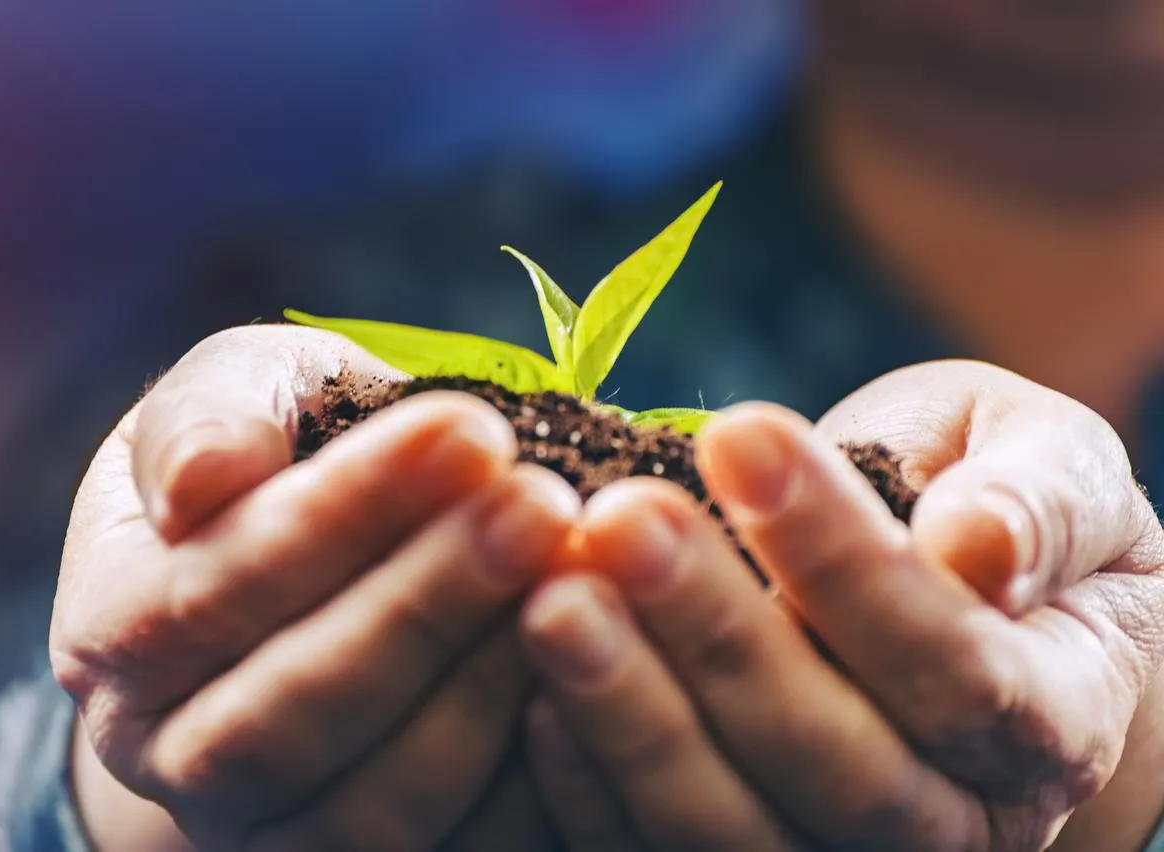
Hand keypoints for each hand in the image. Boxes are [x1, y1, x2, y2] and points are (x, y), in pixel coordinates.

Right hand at [51, 325, 577, 851]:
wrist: (305, 568)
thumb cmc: (275, 454)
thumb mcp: (237, 397)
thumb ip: (209, 416)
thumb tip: (206, 475)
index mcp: (115, 629)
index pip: (210, 589)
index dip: (343, 513)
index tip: (472, 430)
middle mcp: (170, 753)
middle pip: (288, 712)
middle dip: (424, 603)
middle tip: (541, 505)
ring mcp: (267, 828)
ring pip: (373, 802)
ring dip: (483, 689)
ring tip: (580, 579)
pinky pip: (454, 847)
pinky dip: (527, 779)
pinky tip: (601, 675)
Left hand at [522, 360, 1163, 850]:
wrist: (975, 606)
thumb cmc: (1003, 503)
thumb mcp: (1060, 468)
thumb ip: (1039, 502)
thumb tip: (977, 542)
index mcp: (1052, 719)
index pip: (956, 665)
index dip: (845, 559)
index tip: (741, 437)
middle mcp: (954, 819)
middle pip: (839, 764)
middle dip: (721, 639)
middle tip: (619, 522)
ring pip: (740, 830)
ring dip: (637, 720)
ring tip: (554, 600)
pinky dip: (596, 795)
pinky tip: (534, 700)